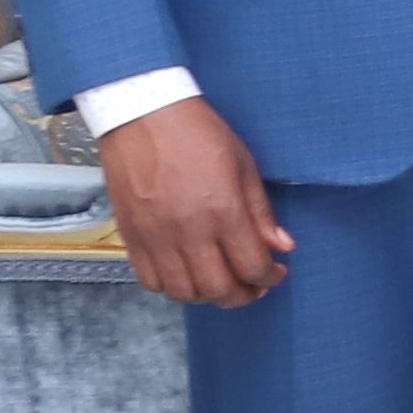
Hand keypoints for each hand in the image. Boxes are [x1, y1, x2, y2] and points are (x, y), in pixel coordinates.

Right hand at [100, 98, 294, 308]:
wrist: (143, 116)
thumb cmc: (198, 134)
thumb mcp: (244, 165)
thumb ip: (261, 212)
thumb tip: (282, 246)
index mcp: (222, 211)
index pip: (252, 267)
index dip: (270, 278)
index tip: (277, 273)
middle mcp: (187, 232)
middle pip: (217, 289)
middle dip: (242, 296)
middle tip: (253, 286)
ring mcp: (155, 237)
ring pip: (182, 292)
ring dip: (207, 296)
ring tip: (221, 281)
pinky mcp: (130, 236)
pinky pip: (150, 280)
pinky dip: (172, 287)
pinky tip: (187, 273)